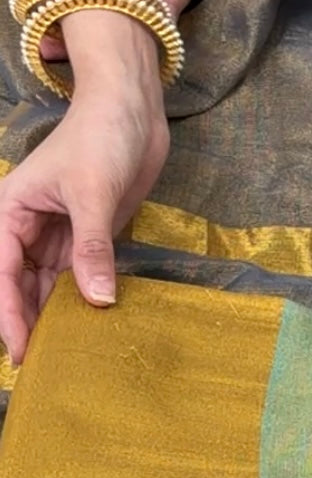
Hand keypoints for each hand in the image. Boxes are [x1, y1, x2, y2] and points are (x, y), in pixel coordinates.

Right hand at [0, 81, 168, 363]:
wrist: (132, 109)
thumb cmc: (101, 137)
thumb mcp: (94, 192)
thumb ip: (93, 247)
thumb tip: (98, 299)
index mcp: (10, 212)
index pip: (2, 273)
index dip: (9, 315)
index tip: (19, 352)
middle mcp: (26, 228)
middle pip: (20, 286)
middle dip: (28, 323)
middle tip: (41, 368)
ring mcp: (56, 234)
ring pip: (47, 286)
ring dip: (54, 316)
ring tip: (64, 356)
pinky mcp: (86, 237)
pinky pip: (78, 277)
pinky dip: (82, 300)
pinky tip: (88, 326)